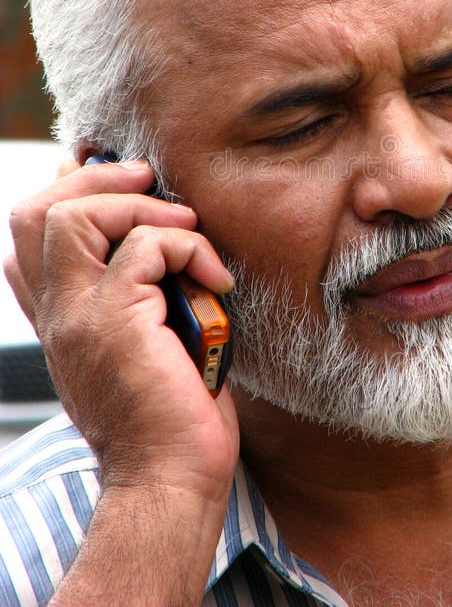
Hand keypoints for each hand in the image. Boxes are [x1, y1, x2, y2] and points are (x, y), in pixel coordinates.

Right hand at [4, 157, 238, 489]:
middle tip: (148, 180)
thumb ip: (137, 297)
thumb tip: (163, 244)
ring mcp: (79, 316)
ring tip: (186, 226)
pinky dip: (190, 246)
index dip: (69, 193)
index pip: (28, 237)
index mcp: (59, 316)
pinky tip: (216, 278)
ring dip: (141, 205)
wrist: (170, 478)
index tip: (125, 186)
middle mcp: (57, 312)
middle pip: (35, 212)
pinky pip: (146, 245)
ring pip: (73, 217)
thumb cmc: (170, 412)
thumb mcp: (143, 342)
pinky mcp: (117, 322)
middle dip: (96, 180)